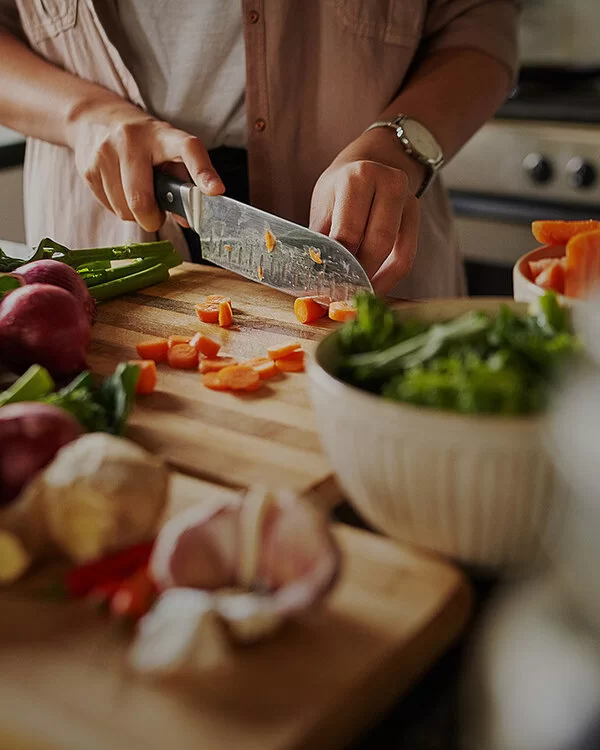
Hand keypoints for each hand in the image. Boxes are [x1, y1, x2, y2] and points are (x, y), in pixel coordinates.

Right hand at [66, 96, 224, 231]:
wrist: (95, 119)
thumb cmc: (144, 143)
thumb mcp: (168, 152)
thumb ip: (183, 184)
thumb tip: (189, 219)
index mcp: (163, 135)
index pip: (187, 150)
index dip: (203, 173)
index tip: (216, 191)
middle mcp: (132, 140)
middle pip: (141, 200)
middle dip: (152, 218)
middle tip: (156, 215)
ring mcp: (105, 153)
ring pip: (124, 210)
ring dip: (134, 214)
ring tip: (137, 195)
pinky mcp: (87, 168)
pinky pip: (109, 207)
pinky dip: (118, 207)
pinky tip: (120, 190)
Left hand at [309, 129, 423, 294]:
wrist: (368, 164)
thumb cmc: (339, 190)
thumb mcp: (324, 207)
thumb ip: (322, 241)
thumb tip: (316, 281)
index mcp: (359, 177)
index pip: (349, 232)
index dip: (338, 265)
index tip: (326, 289)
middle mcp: (390, 183)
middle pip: (377, 244)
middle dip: (359, 276)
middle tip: (342, 296)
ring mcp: (408, 199)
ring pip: (397, 254)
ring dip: (376, 281)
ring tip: (357, 295)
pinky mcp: (416, 217)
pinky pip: (407, 257)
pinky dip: (390, 277)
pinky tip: (374, 287)